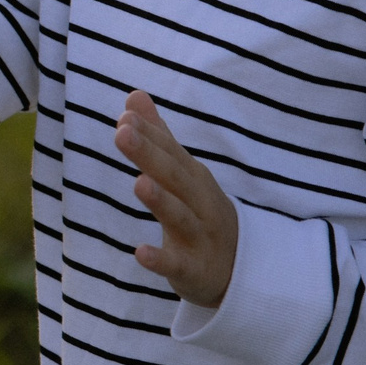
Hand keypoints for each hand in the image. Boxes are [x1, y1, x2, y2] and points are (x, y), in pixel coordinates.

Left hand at [118, 91, 237, 307]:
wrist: (242, 269)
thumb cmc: (201, 211)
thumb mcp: (183, 173)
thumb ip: (158, 136)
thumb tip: (134, 95)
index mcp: (192, 178)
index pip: (170, 152)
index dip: (149, 135)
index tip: (125, 116)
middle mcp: (198, 203)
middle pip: (174, 177)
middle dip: (150, 155)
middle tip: (123, 133)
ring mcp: (199, 236)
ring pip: (179, 217)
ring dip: (161, 200)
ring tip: (139, 183)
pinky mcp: (193, 269)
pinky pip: (176, 264)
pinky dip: (160, 259)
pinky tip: (140, 252)